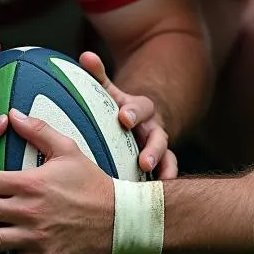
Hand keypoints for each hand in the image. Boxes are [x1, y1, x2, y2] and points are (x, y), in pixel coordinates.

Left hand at [80, 52, 177, 180]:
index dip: (133, 112)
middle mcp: (153, 127)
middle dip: (152, 148)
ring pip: (167, 158)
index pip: (141, 107)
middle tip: (143, 161)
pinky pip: (167, 174)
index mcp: (140, 108)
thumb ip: (98, 75)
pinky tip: (155, 198)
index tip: (123, 117)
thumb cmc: (118, 108)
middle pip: (159, 136)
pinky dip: (164, 182)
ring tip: (154, 184)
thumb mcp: (109, 91)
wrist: (140, 120)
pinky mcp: (161, 164)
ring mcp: (159, 147)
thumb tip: (85, 56)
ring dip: (163, 170)